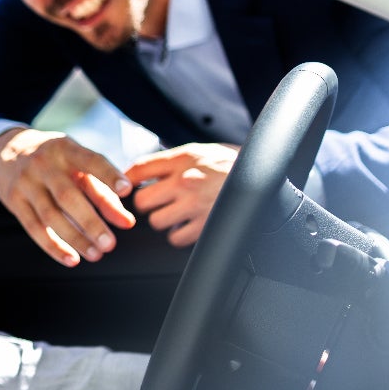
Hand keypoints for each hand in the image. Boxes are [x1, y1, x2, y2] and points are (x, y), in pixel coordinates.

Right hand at [0, 128, 135, 266]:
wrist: (7, 150)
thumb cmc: (56, 161)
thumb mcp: (78, 165)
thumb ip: (103, 191)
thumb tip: (126, 222)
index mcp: (66, 148)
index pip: (90, 161)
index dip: (109, 175)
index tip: (127, 190)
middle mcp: (43, 164)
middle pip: (67, 196)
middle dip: (90, 222)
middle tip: (110, 244)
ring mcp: (25, 182)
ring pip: (50, 215)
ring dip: (75, 238)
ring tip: (96, 254)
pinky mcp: (14, 200)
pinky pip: (34, 227)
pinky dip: (53, 246)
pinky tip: (72, 259)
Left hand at [124, 143, 239, 246]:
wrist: (264, 178)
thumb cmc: (233, 165)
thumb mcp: (203, 151)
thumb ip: (175, 160)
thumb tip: (143, 170)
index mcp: (184, 158)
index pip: (139, 168)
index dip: (126, 180)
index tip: (124, 188)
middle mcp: (186, 180)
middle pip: (141, 200)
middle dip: (147, 204)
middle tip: (157, 204)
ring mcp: (195, 204)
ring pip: (156, 222)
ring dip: (163, 221)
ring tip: (176, 215)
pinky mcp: (206, 225)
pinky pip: (176, 238)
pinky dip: (179, 235)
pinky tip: (188, 226)